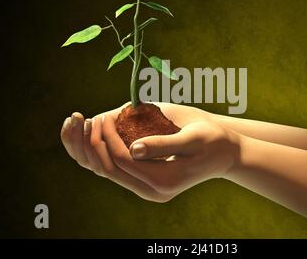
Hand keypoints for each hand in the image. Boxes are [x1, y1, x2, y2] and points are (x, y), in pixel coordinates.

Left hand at [60, 102, 238, 201]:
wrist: (223, 153)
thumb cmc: (212, 140)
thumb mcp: (193, 138)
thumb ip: (163, 144)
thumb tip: (131, 148)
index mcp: (165, 180)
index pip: (124, 160)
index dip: (109, 138)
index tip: (103, 116)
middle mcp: (153, 191)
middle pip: (110, 170)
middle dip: (93, 144)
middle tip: (85, 119)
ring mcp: (148, 189)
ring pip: (109, 172)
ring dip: (92, 150)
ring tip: (82, 126)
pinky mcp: (146, 182)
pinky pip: (116, 170)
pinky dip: (102, 153)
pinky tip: (96, 135)